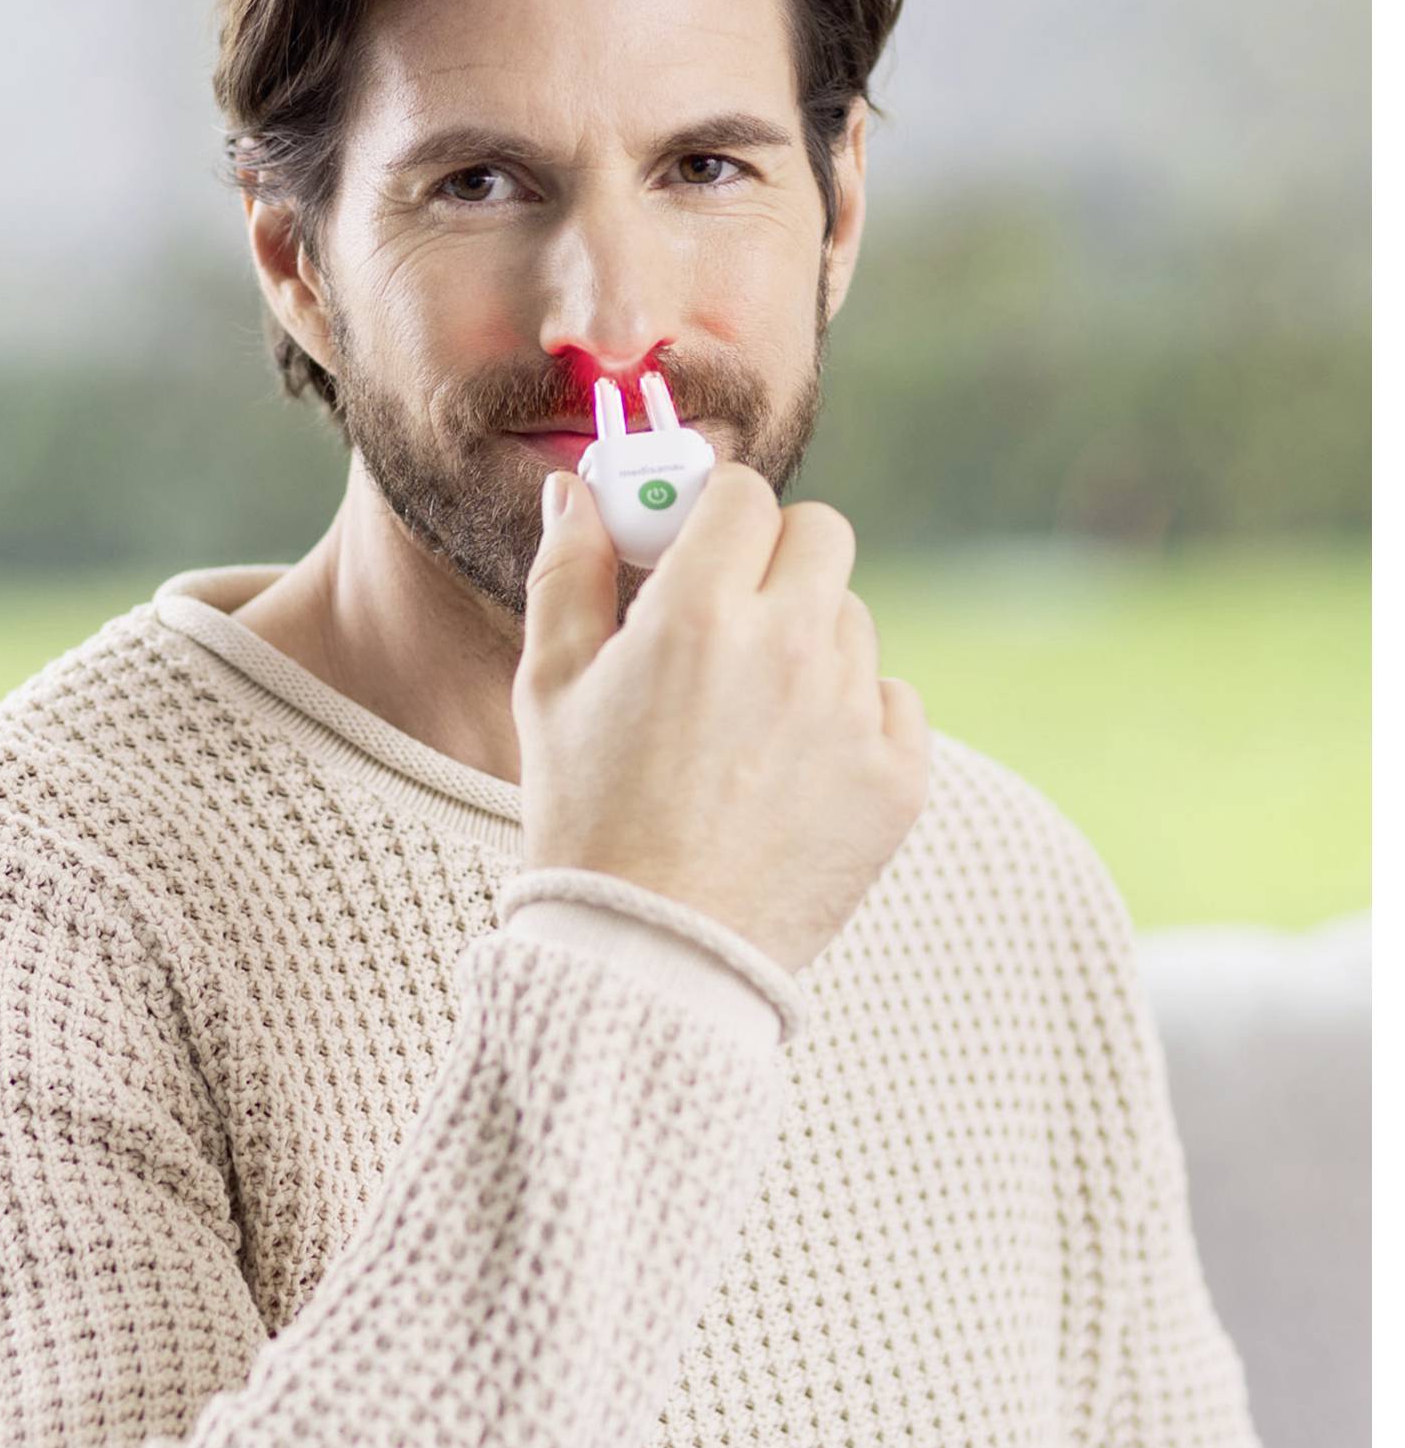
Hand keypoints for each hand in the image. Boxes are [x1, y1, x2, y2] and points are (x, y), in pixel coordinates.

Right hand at [513, 460, 929, 974]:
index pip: (744, 492)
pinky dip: (852, 717)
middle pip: (822, 533)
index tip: (694, 544)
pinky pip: (893, 700)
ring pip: (852, 619)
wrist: (651, 958)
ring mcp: (852, 715)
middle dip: (775, 555)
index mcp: (698, 613)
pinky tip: (793, 764)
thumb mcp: (549, 688)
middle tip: (730, 613)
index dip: (715, 510)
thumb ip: (568, 572)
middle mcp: (790, 648)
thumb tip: (576, 489)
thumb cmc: (586, 820)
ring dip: (808, 640)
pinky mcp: (897, 779)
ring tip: (748, 715)